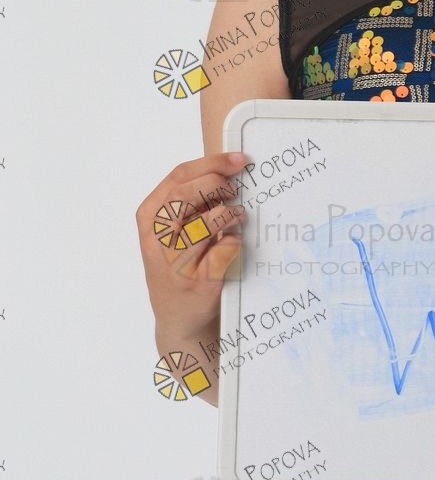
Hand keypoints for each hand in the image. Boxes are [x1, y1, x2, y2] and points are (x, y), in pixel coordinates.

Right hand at [135, 152, 247, 340]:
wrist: (179, 319)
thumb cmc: (180, 265)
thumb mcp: (173, 230)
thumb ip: (189, 202)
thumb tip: (226, 170)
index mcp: (150, 218)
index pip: (178, 176)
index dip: (212, 163)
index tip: (238, 160)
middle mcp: (157, 240)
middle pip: (187, 194)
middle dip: (218, 185)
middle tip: (234, 190)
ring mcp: (176, 264)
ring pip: (205, 223)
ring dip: (229, 214)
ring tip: (237, 217)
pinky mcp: (199, 283)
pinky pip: (223, 251)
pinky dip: (234, 242)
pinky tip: (234, 242)